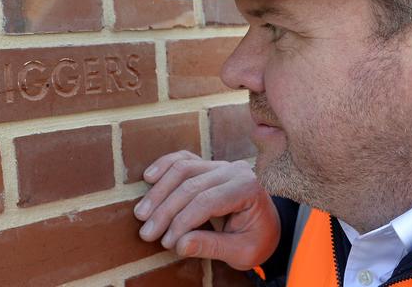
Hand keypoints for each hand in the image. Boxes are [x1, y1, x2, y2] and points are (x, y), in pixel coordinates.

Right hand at [134, 150, 280, 269]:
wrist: (269, 226)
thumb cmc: (258, 239)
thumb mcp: (243, 252)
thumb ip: (213, 247)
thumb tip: (180, 245)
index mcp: (248, 188)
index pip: (208, 201)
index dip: (183, 221)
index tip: (167, 242)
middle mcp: (235, 170)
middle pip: (192, 184)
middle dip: (166, 210)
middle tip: (146, 233)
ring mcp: (222, 164)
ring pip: (184, 169)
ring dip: (160, 191)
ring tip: (142, 214)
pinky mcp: (210, 166)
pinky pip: (185, 159)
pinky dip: (165, 165)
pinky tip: (149, 177)